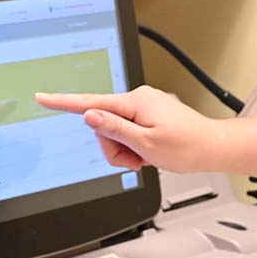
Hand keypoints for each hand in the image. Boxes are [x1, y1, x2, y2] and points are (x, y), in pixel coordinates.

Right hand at [35, 86, 224, 174]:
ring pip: (115, 132)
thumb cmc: (187, 147)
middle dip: (113, 148)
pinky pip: (128, 131)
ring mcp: (144, 106)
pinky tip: (148, 153)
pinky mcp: (149, 114)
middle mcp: (139, 99)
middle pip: (103, 126)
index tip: (43, 97)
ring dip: (125, 150)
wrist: (213, 148)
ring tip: (145, 158)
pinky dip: (133, 147)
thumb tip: (90, 115)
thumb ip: (115, 129)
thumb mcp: (146, 144)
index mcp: (136, 103)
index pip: (92, 103)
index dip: (64, 103)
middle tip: (135, 160)